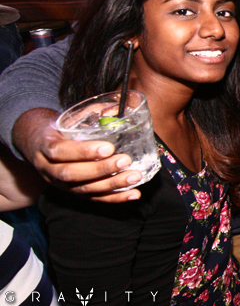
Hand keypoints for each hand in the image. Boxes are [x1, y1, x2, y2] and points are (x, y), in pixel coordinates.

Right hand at [13, 109, 141, 201]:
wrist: (38, 142)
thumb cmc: (58, 127)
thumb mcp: (66, 117)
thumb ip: (91, 113)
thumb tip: (121, 106)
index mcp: (45, 146)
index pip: (60, 151)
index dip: (84, 152)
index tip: (108, 147)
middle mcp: (49, 169)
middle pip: (71, 174)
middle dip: (101, 169)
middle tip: (125, 161)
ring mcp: (60, 184)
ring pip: (83, 189)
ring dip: (112, 185)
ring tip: (134, 177)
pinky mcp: (72, 192)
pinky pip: (93, 199)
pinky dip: (115, 198)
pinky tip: (133, 194)